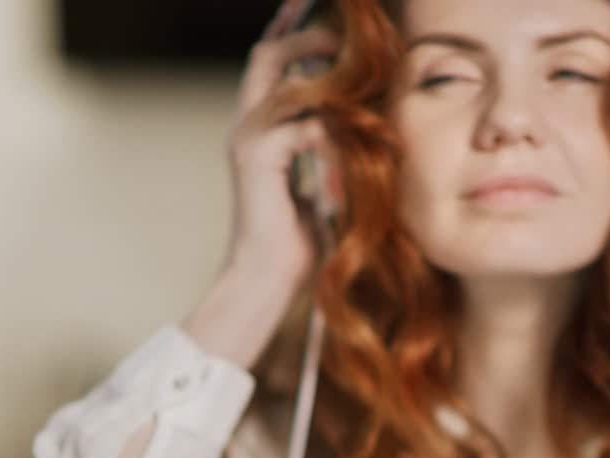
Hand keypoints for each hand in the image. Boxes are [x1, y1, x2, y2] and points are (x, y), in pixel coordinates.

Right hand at [224, 24, 341, 287]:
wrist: (266, 278)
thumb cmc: (298, 241)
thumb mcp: (321, 182)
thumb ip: (331, 148)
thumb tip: (363, 125)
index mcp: (258, 129)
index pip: (269, 63)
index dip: (292, 33)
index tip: (317, 14)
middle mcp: (246, 126)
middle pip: (269, 56)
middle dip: (308, 40)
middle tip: (344, 37)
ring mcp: (248, 140)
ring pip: (291, 88)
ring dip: (332, 89)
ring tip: (364, 94)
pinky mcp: (259, 160)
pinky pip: (305, 127)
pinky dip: (335, 136)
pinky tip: (355, 152)